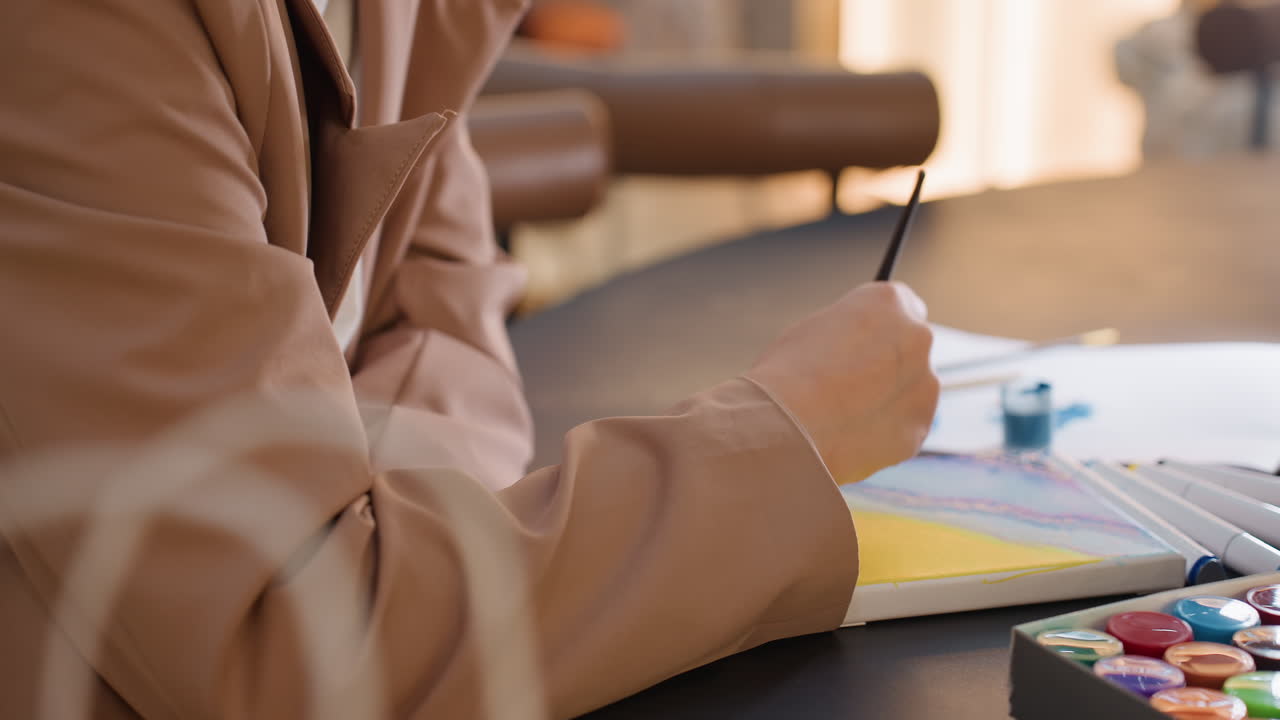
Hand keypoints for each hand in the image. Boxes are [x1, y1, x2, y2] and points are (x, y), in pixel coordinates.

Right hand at [746, 282, 938, 483]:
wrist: (791, 427)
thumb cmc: (789, 373)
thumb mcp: (817, 329)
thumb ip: (851, 332)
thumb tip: (858, 347)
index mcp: (890, 302)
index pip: (903, 304)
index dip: (881, 326)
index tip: (869, 341)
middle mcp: (918, 336)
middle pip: (912, 348)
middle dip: (890, 363)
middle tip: (853, 382)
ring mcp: (925, 385)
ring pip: (912, 390)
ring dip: (889, 399)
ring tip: (844, 414)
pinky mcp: (919, 427)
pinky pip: (905, 427)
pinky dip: (885, 432)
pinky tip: (851, 435)